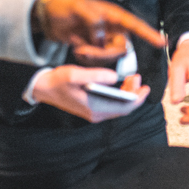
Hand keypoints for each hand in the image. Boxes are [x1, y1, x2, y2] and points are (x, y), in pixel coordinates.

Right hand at [30, 67, 149, 122]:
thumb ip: (95, 75)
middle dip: (134, 93)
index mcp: (94, 108)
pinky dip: (120, 94)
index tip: (145, 86)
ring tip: (132, 78)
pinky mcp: (93, 107)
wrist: (43, 88)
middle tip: (137, 77)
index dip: (137, 98)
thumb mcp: (75, 74)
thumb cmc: (58, 81)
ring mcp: (95, 112)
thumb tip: (114, 77)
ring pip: (119, 106)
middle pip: (124, 108)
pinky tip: (121, 83)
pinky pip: (113, 104)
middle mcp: (96, 114)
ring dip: (128, 93)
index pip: (124, 108)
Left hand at [36, 0, 166, 59]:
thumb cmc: (65, 6)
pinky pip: (97, 60)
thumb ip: (93, 21)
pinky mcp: (94, 48)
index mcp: (113, 15)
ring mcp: (103, 39)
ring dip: (92, 57)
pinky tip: (75, 47)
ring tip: (76, 47)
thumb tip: (102, 38)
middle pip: (120, 49)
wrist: (47, 15)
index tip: (162, 43)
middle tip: (82, 50)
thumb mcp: (79, 9)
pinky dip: (86, 58)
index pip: (134, 25)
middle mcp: (112, 28)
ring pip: (108, 57)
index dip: (149, 34)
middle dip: (103, 55)